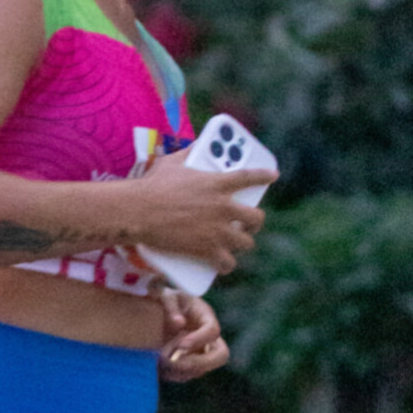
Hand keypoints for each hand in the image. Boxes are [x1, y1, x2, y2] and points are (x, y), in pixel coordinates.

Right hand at [122, 149, 266, 274]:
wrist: (140, 212)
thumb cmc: (152, 186)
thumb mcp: (171, 162)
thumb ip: (187, 154)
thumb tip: (193, 147)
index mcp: (218, 183)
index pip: (249, 177)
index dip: (263, 177)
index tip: (273, 176)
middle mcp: (224, 207)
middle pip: (255, 218)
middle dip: (254, 223)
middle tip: (248, 225)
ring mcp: (217, 230)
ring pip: (245, 243)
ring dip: (242, 244)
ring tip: (235, 246)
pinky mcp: (207, 250)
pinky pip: (227, 263)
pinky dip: (226, 265)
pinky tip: (224, 265)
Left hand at [158, 292, 230, 379]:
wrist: (157, 314)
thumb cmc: (164, 301)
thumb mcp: (166, 296)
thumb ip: (171, 306)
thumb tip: (179, 324)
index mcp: (206, 317)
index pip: (213, 331)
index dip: (199, 340)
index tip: (181, 346)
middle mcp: (209, 338)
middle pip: (221, 356)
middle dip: (200, 362)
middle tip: (174, 361)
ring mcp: (201, 354)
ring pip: (201, 370)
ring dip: (180, 369)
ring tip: (159, 358)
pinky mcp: (189, 365)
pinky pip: (186, 375)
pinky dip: (172, 373)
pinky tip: (157, 364)